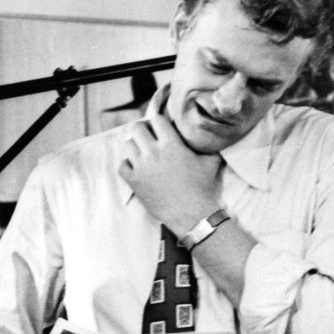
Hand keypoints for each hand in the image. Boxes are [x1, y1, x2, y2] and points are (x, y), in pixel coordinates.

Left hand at [118, 114, 221, 236]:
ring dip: (135, 147)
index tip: (161, 129)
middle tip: (148, 138)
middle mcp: (153, 152)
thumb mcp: (210, 162)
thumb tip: (211, 137)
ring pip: (127, 145)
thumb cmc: (202, 188)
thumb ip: (208, 147)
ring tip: (142, 153)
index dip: (158, 123)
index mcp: (171, 144)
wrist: (192, 214)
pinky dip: (127, 165)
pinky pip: (122, 165)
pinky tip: (137, 168)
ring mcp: (141, 167)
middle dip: (142, 131)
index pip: (156, 119)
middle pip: (136, 128)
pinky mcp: (134, 181)